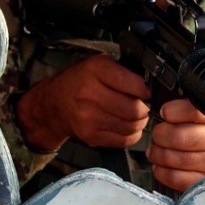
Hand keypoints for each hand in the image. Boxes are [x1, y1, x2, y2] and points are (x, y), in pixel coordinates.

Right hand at [16, 53, 150, 151]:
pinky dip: (132, 134)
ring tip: (138, 115)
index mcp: (95, 71)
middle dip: (146, 107)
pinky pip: (123, 140)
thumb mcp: (99, 63)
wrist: (53, 103)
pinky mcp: (91, 136)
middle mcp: (90, 95)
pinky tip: (129, 126)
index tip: (150, 91)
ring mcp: (89, 119)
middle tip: (146, 104)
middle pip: (134, 109)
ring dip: (141, 122)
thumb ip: (123, 70)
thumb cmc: (80, 80)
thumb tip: (151, 82)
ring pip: (131, 126)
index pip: (132, 83)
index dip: (147, 89)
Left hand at [148, 99, 204, 191]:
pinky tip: (160, 166)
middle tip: (157, 135)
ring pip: (175, 158)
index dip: (172, 112)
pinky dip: (162, 172)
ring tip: (155, 151)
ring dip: (158, 154)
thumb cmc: (199, 136)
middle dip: (160, 135)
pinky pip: (175, 177)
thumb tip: (162, 106)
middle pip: (180, 137)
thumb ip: (183, 109)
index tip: (164, 113)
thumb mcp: (196, 118)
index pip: (193, 111)